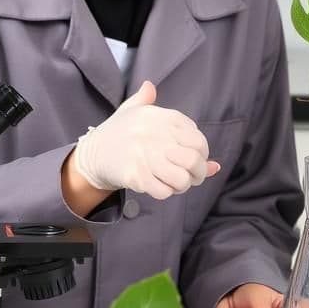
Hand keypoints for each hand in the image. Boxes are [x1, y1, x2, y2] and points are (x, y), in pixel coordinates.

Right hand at [70, 81, 218, 199]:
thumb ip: (180, 128)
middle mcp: (154, 134)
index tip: (197, 159)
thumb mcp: (146, 115)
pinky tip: (161, 187)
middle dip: (199, 173)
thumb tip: (215, 162)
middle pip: (194, 160)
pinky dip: (167, 192)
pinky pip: (164, 191)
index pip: (199, 140)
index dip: (203, 154)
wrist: (93, 152)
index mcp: (162, 117)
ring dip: (184, 185)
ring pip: (182, 179)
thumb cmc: (124, 133)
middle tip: (194, 177)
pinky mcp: (135, 175)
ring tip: (177, 183)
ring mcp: (144, 155)